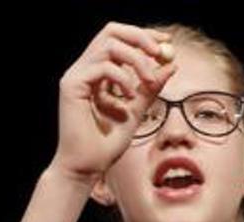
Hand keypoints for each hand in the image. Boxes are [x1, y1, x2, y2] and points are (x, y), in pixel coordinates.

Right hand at [49, 22, 176, 181]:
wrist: (86, 167)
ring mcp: (75, 76)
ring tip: (148, 81)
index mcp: (95, 72)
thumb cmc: (105, 145)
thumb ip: (150, 88)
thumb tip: (172, 64)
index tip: (166, 43)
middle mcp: (83, 70)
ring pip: (109, 45)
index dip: (143, 35)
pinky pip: (103, 67)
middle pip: (111, 30)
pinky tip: (128, 98)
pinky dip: (122, 78)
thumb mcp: (136, 111)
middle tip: (160, 52)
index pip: (118, 38)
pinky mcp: (71, 87)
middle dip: (140, 37)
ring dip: (136, 60)